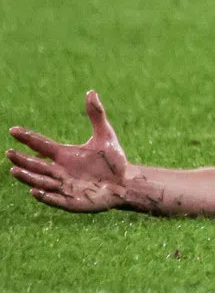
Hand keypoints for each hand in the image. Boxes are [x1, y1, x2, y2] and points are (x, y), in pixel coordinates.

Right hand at [8, 91, 135, 212]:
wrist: (125, 183)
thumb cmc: (113, 160)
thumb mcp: (105, 135)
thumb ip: (96, 115)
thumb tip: (91, 92)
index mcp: (64, 155)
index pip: (41, 145)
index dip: (28, 138)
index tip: (13, 130)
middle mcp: (59, 171)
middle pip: (36, 165)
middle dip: (22, 160)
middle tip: (9, 153)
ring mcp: (64, 186)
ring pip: (41, 182)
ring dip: (28, 177)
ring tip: (15, 170)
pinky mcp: (72, 201)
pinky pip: (55, 199)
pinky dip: (45, 196)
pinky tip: (35, 190)